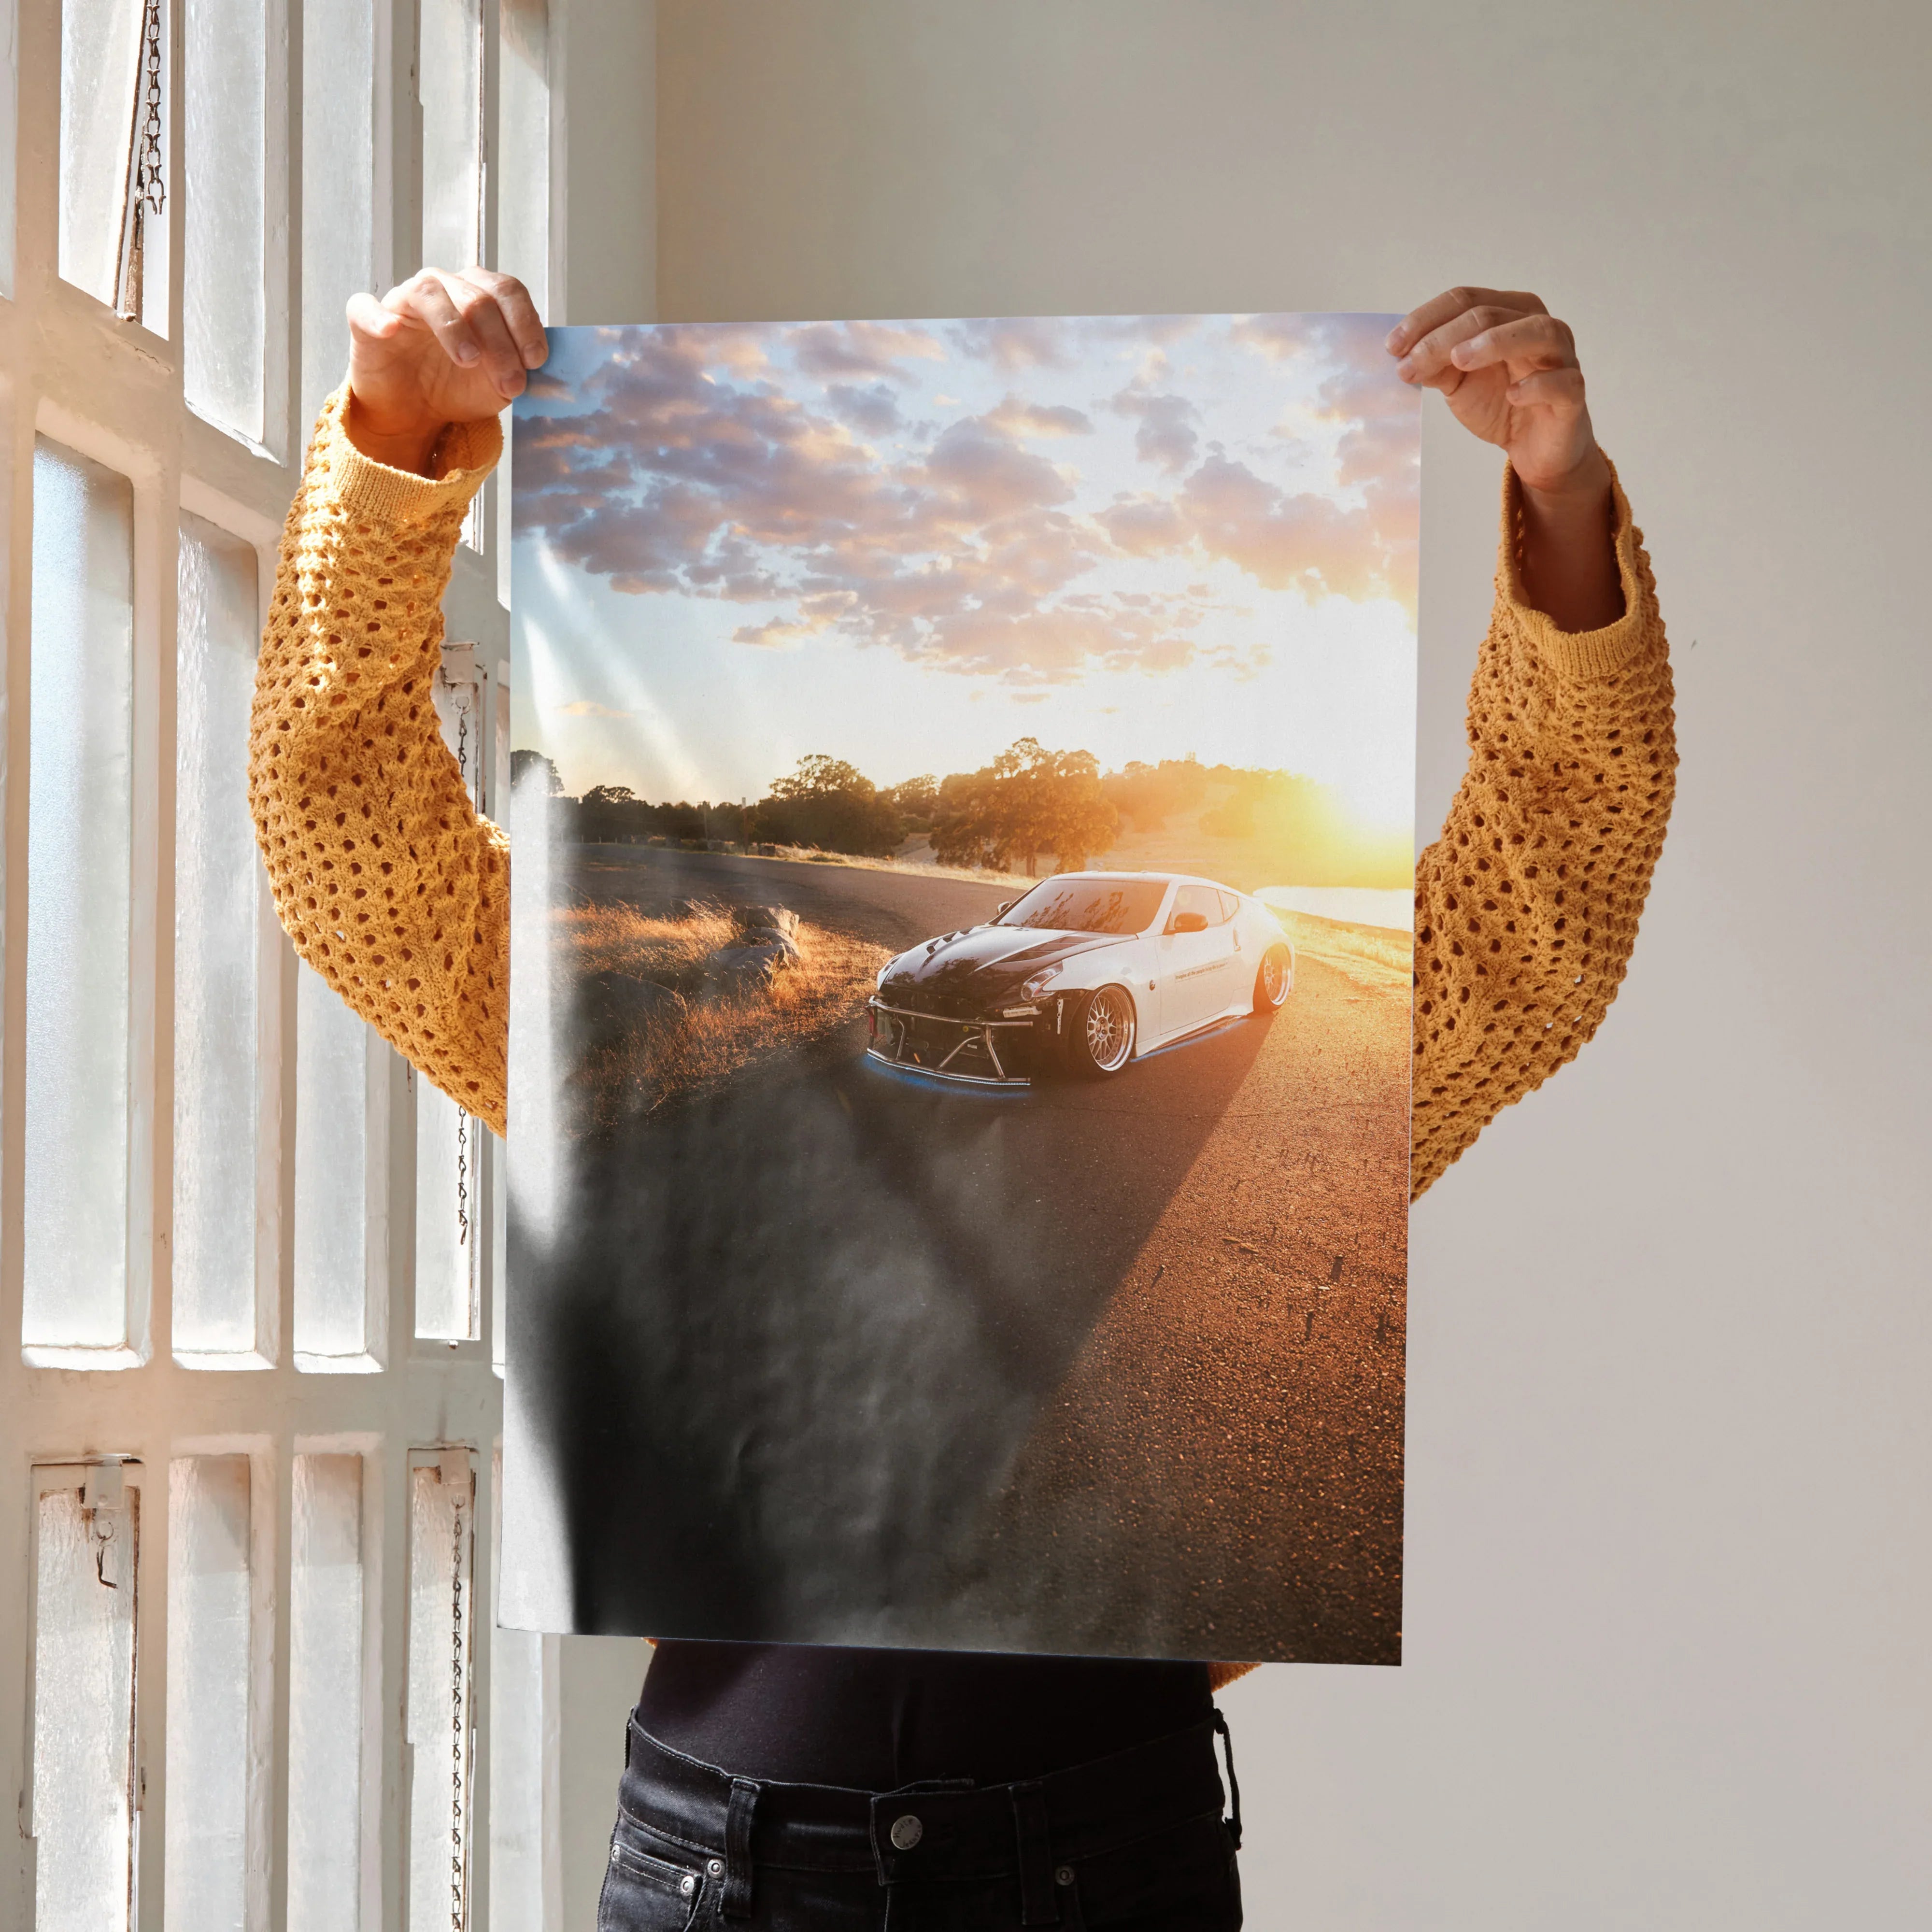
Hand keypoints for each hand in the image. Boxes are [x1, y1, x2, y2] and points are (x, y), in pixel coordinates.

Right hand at [344, 267, 546, 474]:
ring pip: (430, 293)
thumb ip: (521, 368)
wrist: (416, 412)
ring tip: (468, 360)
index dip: (525, 323)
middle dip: (500, 343)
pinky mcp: (367, 321)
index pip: (507, 291)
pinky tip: (391, 331)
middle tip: (511, 383)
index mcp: (479, 295)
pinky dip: (378, 317)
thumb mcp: (499, 383)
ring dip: (454, 326)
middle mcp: (444, 288)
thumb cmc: (459, 387)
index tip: (536, 361)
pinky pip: (365, 308)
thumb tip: (546, 368)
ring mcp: (404, 301)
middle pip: (477, 297)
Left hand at [1389, 287, 1621, 628]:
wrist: (1534, 448)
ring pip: (1536, 332)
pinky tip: (1512, 394)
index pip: (1465, 300)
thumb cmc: (1500, 403)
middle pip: (1490, 314)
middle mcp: (1538, 326)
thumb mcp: (1458, 383)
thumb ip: (1436, 365)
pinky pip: (1562, 381)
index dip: (1426, 319)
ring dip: (1494, 342)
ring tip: (1459, 360)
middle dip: (1444, 337)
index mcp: (1509, 313)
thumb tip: (1404, 355)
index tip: (1392, 347)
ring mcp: (1561, 357)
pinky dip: (1537, 385)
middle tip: (1410, 364)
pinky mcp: (1573, 394)